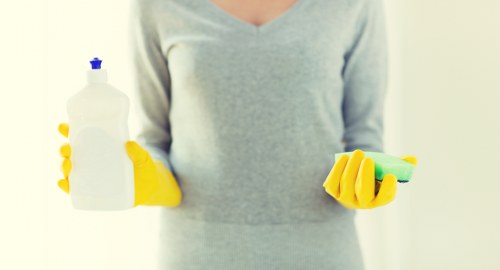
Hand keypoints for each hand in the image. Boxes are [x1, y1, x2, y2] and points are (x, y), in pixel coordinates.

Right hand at [57, 123, 181, 206]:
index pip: (79, 136)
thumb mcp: (142, 157)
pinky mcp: (90, 191)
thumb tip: (130, 144)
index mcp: (99, 147)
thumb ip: (138, 152)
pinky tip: (62, 183)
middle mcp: (89, 160)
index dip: (68, 131)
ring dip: (63, 167)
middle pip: (69, 153)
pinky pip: (73, 189)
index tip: (62, 126)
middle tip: (67, 148)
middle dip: (63, 149)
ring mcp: (88, 175)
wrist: (148, 188)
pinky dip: (65, 186)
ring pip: (68, 170)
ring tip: (68, 164)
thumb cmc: (143, 167)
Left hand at [322, 149, 409, 208]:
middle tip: (368, 159)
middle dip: (365, 174)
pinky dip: (338, 169)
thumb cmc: (374, 175)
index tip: (391, 176)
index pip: (385, 197)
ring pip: (347, 183)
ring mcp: (346, 198)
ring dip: (351, 167)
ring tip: (358, 153)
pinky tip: (344, 158)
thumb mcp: (387, 170)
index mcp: (379, 199)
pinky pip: (333, 182)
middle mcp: (363, 202)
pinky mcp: (333, 192)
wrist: (352, 181)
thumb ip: (400, 165)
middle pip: (364, 191)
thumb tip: (412, 159)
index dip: (388, 188)